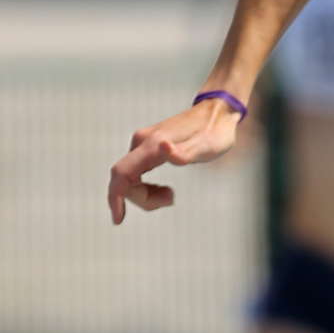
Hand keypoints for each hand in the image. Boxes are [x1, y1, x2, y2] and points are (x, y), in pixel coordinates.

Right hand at [107, 98, 241, 223]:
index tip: (119, 219)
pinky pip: (136, 174)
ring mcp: (142, 143)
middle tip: (171, 199)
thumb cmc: (215, 132)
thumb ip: (184, 153)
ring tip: (171, 195)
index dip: (116, 197)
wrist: (217, 113)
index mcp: (151, 144)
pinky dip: (147, 187)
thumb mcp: (206, 147)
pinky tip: (164, 189)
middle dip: (143, 198)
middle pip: (125, 180)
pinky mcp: (147, 147)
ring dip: (146, 194)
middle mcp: (141, 142)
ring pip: (130, 178)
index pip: (122, 173)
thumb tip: (164, 148)